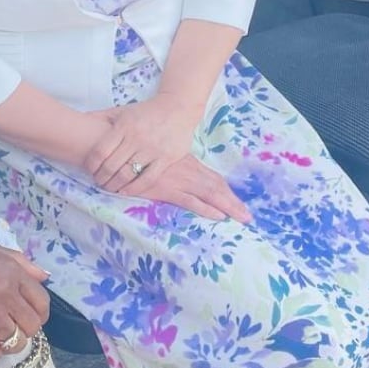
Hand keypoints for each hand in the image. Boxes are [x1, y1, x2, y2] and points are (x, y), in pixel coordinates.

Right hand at [0, 237, 50, 360]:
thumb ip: (19, 261)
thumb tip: (44, 276)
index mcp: (11, 272)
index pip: (42, 302)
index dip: (38, 313)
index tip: (27, 317)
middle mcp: (4, 293)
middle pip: (32, 326)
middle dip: (24, 329)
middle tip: (10, 326)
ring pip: (15, 342)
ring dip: (6, 341)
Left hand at [84, 93, 201, 192]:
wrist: (177, 108)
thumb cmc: (146, 111)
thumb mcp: (123, 110)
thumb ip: (102, 116)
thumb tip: (81, 120)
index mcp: (124, 126)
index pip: (100, 151)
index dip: (91, 165)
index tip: (90, 170)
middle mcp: (136, 138)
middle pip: (111, 165)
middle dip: (101, 178)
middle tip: (98, 182)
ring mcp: (152, 149)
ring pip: (127, 174)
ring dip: (114, 185)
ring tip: (110, 188)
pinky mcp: (166, 158)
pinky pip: (147, 179)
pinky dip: (134, 188)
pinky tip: (125, 191)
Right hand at [127, 154, 251, 222]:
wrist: (121, 149)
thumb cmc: (139, 150)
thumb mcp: (160, 154)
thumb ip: (173, 164)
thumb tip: (181, 172)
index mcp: (187, 162)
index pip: (213, 178)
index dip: (227, 191)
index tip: (238, 201)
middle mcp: (187, 170)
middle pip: (216, 187)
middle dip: (233, 202)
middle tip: (248, 216)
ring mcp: (178, 179)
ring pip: (209, 194)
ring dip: (227, 206)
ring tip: (241, 218)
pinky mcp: (166, 188)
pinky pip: (191, 200)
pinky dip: (206, 209)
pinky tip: (218, 216)